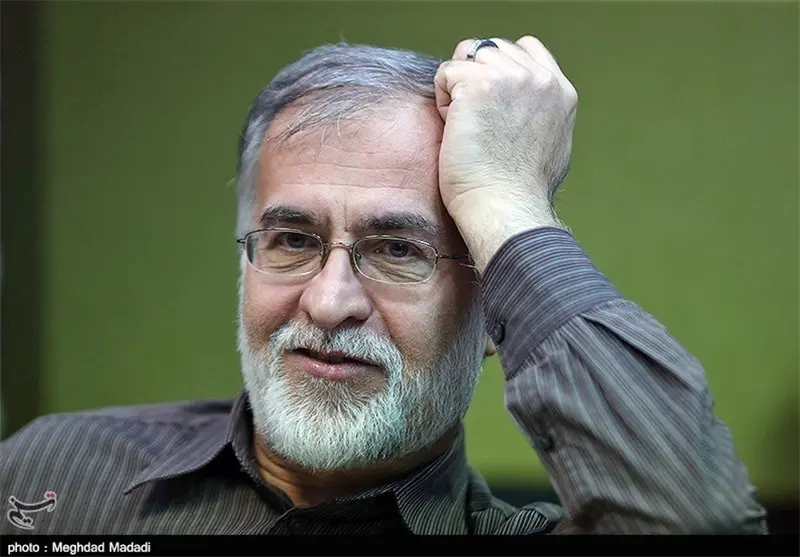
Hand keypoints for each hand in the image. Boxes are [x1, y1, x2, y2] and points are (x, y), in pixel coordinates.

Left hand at [434, 36, 577, 269]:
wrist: (506, 208)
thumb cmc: (520, 193)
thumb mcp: (553, 146)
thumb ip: (544, 116)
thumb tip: (527, 111)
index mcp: (561, 91)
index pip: (525, 48)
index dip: (497, 69)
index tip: (488, 104)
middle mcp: (540, 79)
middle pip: (490, 49)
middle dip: (474, 79)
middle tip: (476, 123)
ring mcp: (511, 78)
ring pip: (467, 57)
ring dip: (457, 89)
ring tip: (467, 127)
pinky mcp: (479, 85)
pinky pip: (446, 73)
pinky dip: (442, 101)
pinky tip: (456, 130)